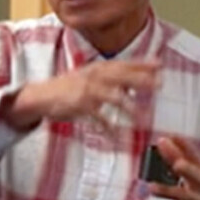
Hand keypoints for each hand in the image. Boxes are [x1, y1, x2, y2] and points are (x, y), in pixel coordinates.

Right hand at [4, 60, 160, 129]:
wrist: (41, 96)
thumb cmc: (67, 88)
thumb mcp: (88, 77)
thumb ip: (110, 79)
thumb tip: (134, 83)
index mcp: (98, 68)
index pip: (123, 64)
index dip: (142, 64)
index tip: (159, 65)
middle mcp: (94, 77)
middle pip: (122, 76)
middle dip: (141, 80)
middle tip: (159, 84)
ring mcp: (87, 91)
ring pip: (113, 96)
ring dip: (128, 107)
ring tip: (140, 117)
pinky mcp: (80, 106)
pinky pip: (98, 117)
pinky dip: (108, 127)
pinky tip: (115, 134)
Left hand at [139, 135, 199, 199]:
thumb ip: (182, 156)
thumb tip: (165, 139)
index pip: (195, 155)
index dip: (183, 146)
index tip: (169, 137)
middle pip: (196, 175)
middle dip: (188, 170)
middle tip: (177, 164)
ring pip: (181, 195)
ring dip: (166, 191)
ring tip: (151, 187)